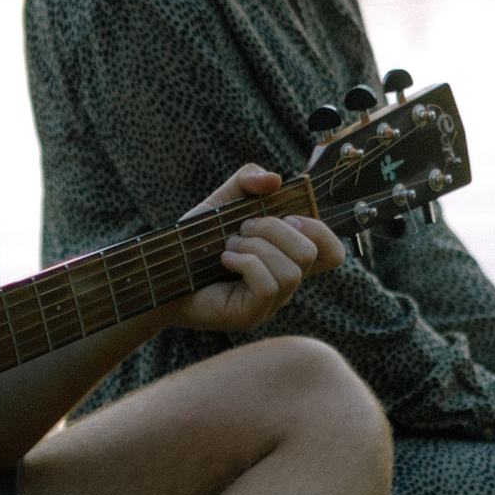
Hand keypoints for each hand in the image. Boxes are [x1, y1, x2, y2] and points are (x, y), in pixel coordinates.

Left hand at [171, 164, 344, 337]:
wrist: (162, 272)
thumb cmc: (194, 241)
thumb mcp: (222, 200)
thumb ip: (248, 180)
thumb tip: (275, 181)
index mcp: (287, 257)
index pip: (333, 253)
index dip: (319, 229)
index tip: (285, 215)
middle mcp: (285, 282)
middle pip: (312, 252)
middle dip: (275, 229)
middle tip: (243, 227)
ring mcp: (271, 302)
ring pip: (292, 270)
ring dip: (256, 247)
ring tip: (229, 244)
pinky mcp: (252, 314)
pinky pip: (268, 284)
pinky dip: (246, 263)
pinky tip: (225, 259)